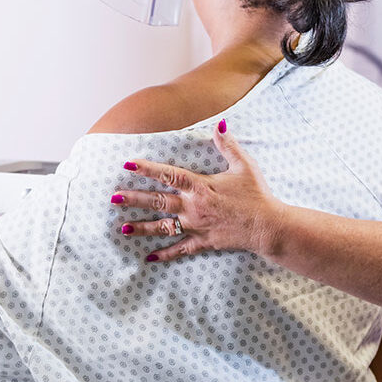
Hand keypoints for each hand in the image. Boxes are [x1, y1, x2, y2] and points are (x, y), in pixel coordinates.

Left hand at [113, 121, 285, 261]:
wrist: (267, 226)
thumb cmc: (257, 194)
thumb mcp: (244, 165)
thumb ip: (228, 145)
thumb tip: (220, 124)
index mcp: (201, 186)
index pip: (169, 175)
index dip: (148, 169)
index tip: (128, 164)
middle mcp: (193, 207)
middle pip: (158, 202)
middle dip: (134, 199)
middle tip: (114, 198)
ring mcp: (197, 226)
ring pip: (163, 227)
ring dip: (142, 227)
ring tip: (123, 228)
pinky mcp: (203, 241)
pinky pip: (180, 249)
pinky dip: (165, 254)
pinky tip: (149, 257)